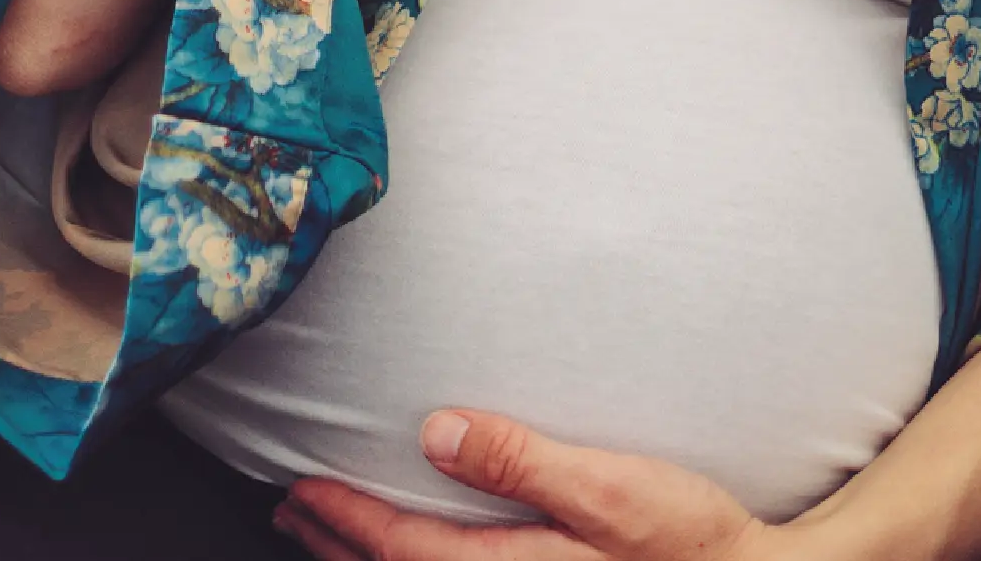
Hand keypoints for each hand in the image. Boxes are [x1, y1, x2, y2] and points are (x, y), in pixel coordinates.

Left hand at [273, 415, 784, 558]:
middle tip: (291, 511)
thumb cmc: (688, 539)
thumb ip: (522, 463)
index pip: (406, 549)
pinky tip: (423, 549)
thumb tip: (437, 433)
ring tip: (331, 532)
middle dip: (341, 544)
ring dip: (372, 559)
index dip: (345, 520)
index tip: (298, 490)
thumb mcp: (611, 488)